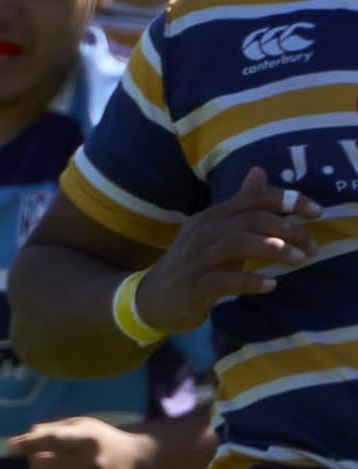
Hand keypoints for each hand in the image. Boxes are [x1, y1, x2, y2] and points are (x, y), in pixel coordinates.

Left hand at [12, 415, 151, 468]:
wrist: (133, 463)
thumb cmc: (97, 440)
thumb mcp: (77, 425)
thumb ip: (45, 431)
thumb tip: (13, 446)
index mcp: (90, 439)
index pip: (53, 441)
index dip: (29, 444)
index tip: (11, 448)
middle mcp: (95, 465)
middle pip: (41, 465)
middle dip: (36, 460)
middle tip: (48, 457)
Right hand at [136, 166, 321, 332]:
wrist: (152, 298)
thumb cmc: (193, 262)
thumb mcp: (215, 228)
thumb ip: (240, 203)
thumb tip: (260, 171)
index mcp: (213, 215)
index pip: (254, 197)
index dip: (288, 200)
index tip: (316, 212)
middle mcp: (204, 231)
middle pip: (251, 219)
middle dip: (288, 230)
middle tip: (311, 248)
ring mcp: (197, 257)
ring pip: (238, 243)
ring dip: (274, 249)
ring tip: (298, 260)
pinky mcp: (194, 284)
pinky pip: (224, 279)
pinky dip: (250, 281)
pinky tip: (270, 285)